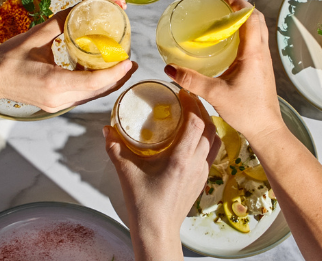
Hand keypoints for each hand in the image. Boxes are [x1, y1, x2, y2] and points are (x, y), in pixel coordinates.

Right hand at [0, 8, 135, 129]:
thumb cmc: (7, 59)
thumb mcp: (36, 36)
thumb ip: (62, 21)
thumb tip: (82, 5)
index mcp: (55, 82)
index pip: (95, 82)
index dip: (115, 72)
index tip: (129, 60)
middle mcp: (59, 98)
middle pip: (98, 92)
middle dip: (117, 78)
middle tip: (131, 62)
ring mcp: (57, 104)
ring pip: (91, 96)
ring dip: (108, 83)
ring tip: (121, 67)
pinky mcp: (54, 104)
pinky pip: (81, 96)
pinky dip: (94, 86)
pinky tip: (99, 72)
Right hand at [103, 89, 218, 260]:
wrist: (158, 230)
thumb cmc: (144, 205)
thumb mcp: (126, 173)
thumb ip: (115, 149)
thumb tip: (107, 130)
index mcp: (180, 160)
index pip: (196, 124)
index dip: (192, 104)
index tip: (183, 92)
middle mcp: (196, 164)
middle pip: (209, 127)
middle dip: (201, 108)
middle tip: (188, 97)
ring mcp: (202, 171)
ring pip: (214, 139)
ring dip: (208, 122)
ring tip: (194, 112)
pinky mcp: (203, 178)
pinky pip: (211, 151)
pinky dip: (207, 137)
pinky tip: (195, 134)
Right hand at [164, 0, 283, 141]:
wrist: (266, 129)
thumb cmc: (246, 111)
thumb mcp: (215, 94)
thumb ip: (192, 81)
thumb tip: (169, 69)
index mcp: (253, 53)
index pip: (250, 17)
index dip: (238, 3)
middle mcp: (262, 53)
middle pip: (257, 19)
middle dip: (240, 7)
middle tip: (221, 3)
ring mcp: (264, 60)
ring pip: (258, 30)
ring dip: (244, 19)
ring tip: (224, 18)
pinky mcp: (263, 68)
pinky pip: (256, 41)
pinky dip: (245, 33)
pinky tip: (229, 41)